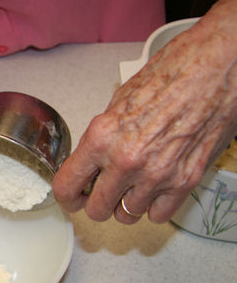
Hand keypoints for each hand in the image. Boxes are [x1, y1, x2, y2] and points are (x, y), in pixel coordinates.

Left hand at [53, 0, 236, 223]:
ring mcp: (157, 175)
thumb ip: (100, 139)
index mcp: (103, 137)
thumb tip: (89, 163)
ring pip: (126, 215)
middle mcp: (127, 161)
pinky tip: (153, 188)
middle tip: (101, 191)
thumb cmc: (171, 74)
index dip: (66, 197)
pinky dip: (153, 206)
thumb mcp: (118, 102)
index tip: (71, 197)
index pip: (67, 187)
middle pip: (96, 209)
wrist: (215, 66)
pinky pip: (157, 215)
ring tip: (131, 184)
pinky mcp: (185, 182)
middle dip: (95, 201)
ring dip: (125, 203)